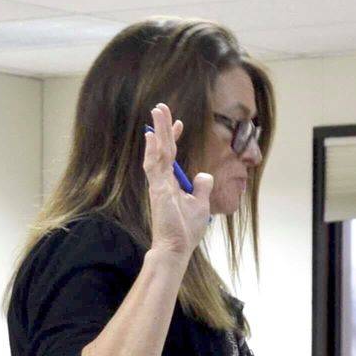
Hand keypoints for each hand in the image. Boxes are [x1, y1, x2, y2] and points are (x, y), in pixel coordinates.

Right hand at [142, 103, 211, 258]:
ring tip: (157, 111)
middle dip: (162, 127)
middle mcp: (162, 180)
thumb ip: (202, 187)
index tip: (179, 122)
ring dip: (157, 131)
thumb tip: (204, 174)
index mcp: (171, 182)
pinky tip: (151, 137)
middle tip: (160, 107)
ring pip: (157, 152)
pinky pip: (154, 167)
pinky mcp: (158, 191)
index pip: (172, 155)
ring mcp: (158, 184)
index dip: (174, 138)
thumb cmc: (186, 229)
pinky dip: (152, 151)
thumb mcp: (201, 203)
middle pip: (163, 148)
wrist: (176, 247)